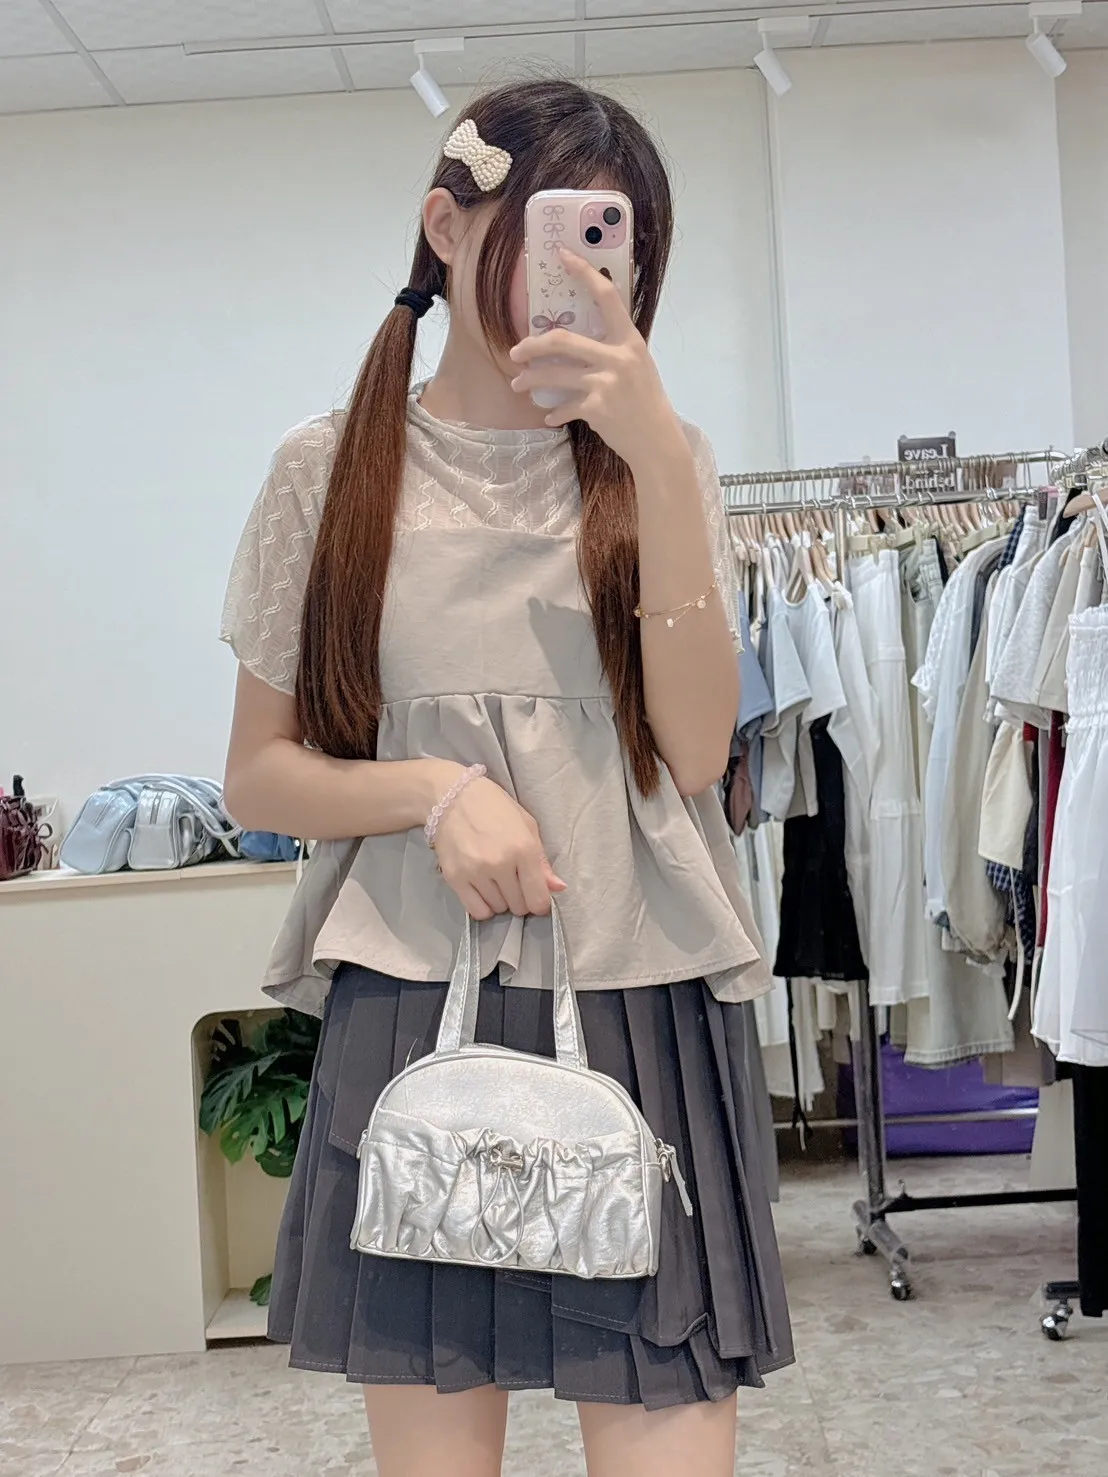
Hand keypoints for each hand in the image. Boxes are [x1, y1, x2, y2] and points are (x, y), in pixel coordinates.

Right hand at [432, 775, 565, 920]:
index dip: (541, 903)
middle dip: (521, 899)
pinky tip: (484, 892)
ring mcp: (476, 872)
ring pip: (498, 909)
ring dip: (501, 901)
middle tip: (514, 882)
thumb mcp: (527, 826)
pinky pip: (476, 911)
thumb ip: (542, 861)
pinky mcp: (455, 878)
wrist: (452, 797)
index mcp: (524, 849)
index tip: (536, 896)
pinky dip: (483, 907)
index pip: (538, 898)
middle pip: (519, 906)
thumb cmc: (495, 807)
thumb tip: (558, 888)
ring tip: (496, 881)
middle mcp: (500, 864)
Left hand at [508, 248, 682, 467]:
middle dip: (531, 346)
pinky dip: (552, 413)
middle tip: (515, 352)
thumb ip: (612, 347)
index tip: (563, 256)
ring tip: (518, 384)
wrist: (656, 440)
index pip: (607, 296)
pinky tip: (548, 416)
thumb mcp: (637, 363)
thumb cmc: (645, 399)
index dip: (584, 272)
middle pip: (562, 340)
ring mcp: (606, 383)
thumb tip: (576, 337)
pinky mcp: (596, 409)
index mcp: (629, 340)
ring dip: (529, 380)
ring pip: (553, 375)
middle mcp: (618, 358)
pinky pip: (562, 407)